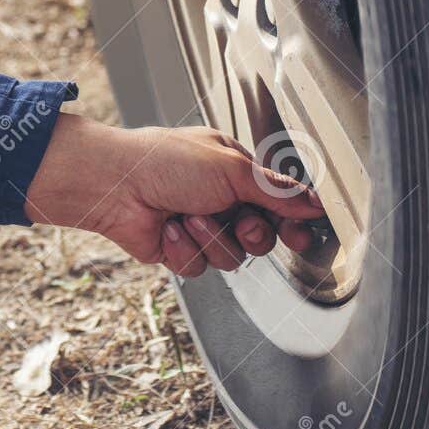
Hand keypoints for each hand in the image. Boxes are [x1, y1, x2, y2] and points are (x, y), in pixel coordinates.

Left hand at [23, 114, 324, 276]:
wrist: (114, 184)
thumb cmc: (164, 161)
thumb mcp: (231, 169)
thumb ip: (277, 191)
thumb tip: (314, 203)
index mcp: (234, 173)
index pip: (277, 205)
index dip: (291, 223)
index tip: (300, 234)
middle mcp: (218, 200)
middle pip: (260, 239)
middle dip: (249, 233)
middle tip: (237, 219)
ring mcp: (198, 227)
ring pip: (230, 258)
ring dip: (211, 238)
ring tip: (187, 215)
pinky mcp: (177, 251)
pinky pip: (198, 267)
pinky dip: (184, 248)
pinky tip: (168, 228)